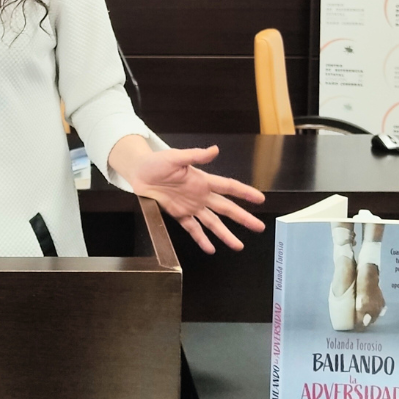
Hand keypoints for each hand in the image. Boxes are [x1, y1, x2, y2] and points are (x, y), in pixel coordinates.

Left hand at [115, 140, 264, 252]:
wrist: (138, 172)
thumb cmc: (157, 162)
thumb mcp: (175, 157)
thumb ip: (195, 156)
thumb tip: (215, 149)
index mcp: (202, 180)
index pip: (228, 186)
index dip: (244, 192)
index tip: (260, 199)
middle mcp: (201, 196)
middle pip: (226, 208)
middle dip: (243, 217)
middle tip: (259, 227)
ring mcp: (191, 207)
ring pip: (212, 222)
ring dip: (225, 234)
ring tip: (238, 246)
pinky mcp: (179, 215)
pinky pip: (192, 228)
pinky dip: (201, 239)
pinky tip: (210, 249)